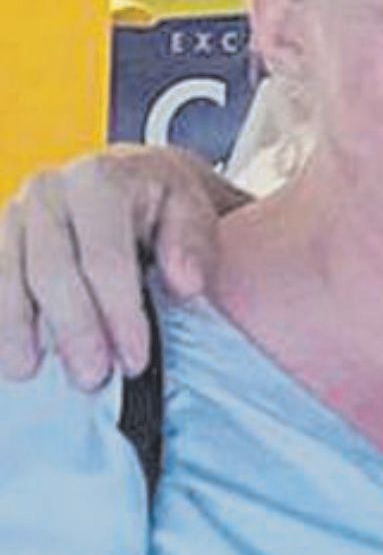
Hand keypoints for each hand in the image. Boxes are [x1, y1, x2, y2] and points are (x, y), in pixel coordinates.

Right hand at [0, 144, 225, 387]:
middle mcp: (49, 191)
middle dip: (72, 329)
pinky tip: (5, 348)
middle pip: (52, 269)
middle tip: (91, 377)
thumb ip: (192, 244)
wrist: (133, 177)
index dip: (118, 313)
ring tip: (27, 371)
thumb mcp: (192, 211)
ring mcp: (16, 211)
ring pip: (7, 272)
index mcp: (100, 182)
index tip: (134, 359)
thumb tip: (185, 284)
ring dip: (15, 327)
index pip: (106, 257)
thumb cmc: (166, 203)